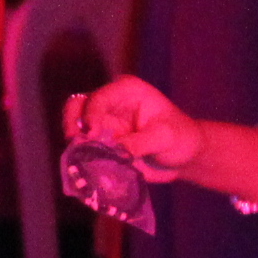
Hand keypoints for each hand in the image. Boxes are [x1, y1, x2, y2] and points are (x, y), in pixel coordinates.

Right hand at [66, 78, 206, 178]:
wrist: (184, 157)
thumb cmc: (181, 138)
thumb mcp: (165, 138)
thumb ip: (140, 143)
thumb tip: (115, 151)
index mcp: (127, 91)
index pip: (100, 97)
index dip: (91, 114)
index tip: (91, 134)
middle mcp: (111, 103)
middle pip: (78, 105)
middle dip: (73, 122)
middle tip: (74, 142)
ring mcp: (103, 122)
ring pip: (75, 125)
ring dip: (74, 141)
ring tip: (78, 156)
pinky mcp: (101, 142)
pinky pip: (83, 146)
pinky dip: (80, 155)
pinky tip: (84, 166)